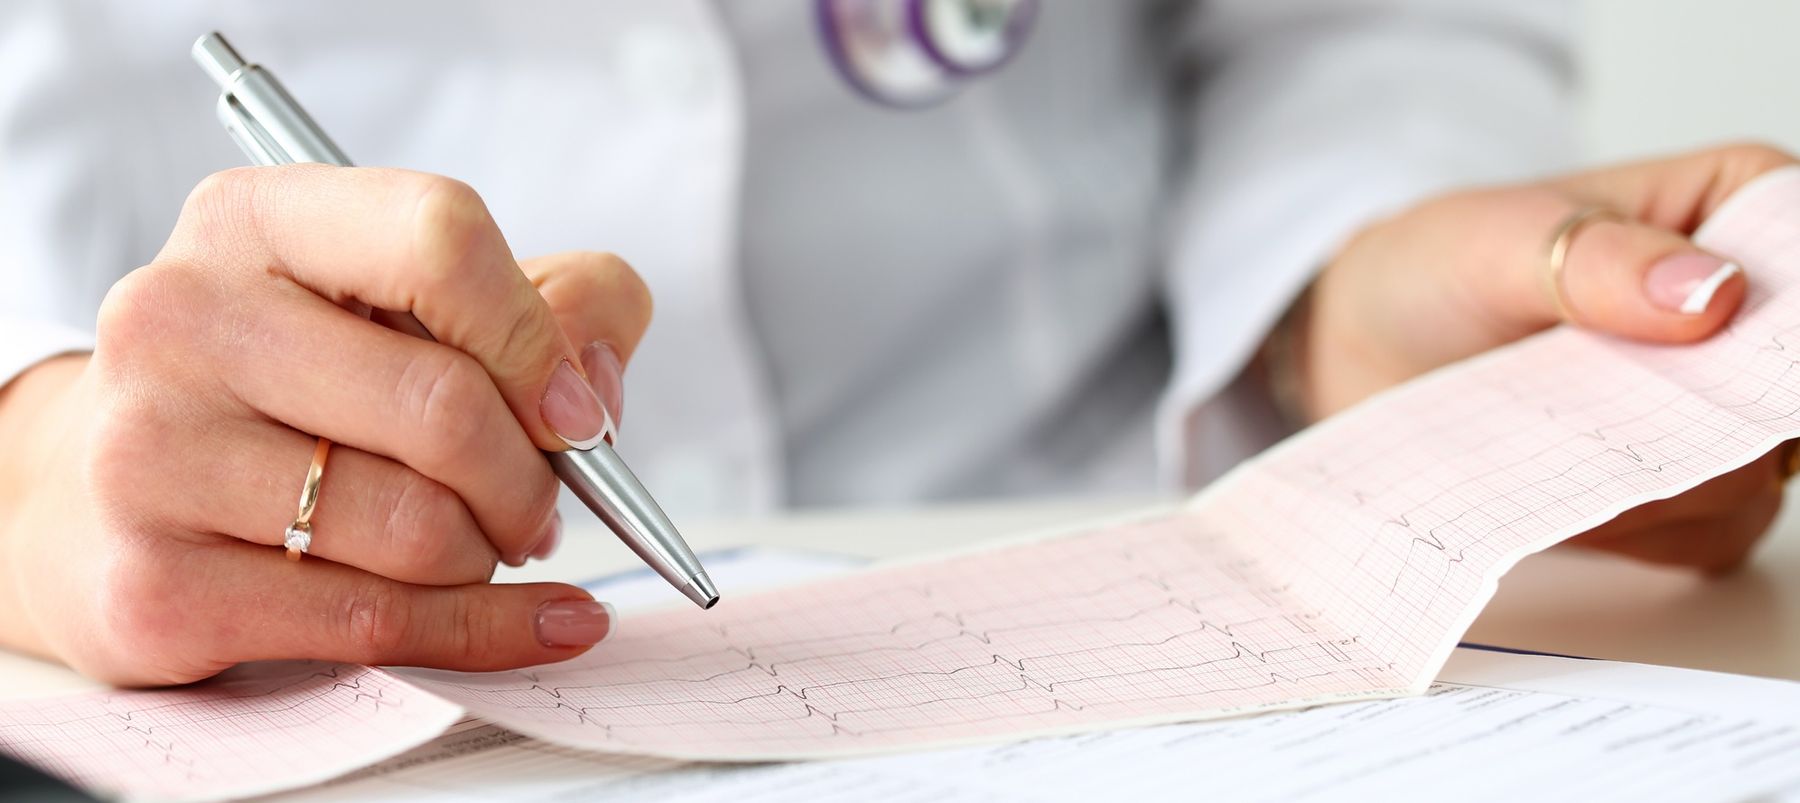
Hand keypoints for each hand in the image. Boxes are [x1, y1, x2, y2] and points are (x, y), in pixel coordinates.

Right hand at [0, 165, 651, 684]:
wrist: (104, 499)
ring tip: (473, 543)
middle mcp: (180, 319)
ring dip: (488, 553)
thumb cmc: (304, 389)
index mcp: (255, 221)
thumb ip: (560, 305)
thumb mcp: (419, 304)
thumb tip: (592, 391)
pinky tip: (537, 623)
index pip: (439, 241)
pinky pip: (377, 624)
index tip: (576, 413)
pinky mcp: (153, 588)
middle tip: (537, 504)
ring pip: (416, 527)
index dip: (537, 339)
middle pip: (441, 405)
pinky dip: (486, 631)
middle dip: (529, 477)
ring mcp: (149, 454)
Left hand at [1296, 143, 1797, 572]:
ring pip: (1761, 469)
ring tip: (1558, 437)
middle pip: (1794, 385)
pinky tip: (1558, 486)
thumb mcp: (1495, 240)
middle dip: (1722, 410)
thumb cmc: (1437, 267)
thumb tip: (1713, 295)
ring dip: (1667, 473)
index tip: (1717, 353)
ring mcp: (1727, 413)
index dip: (1785, 324)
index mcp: (1740, 206)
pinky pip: (1703, 530)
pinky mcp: (1685, 494)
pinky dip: (1633, 522)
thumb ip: (1599, 262)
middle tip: (1618, 407)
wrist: (1364, 348)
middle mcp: (1756, 316)